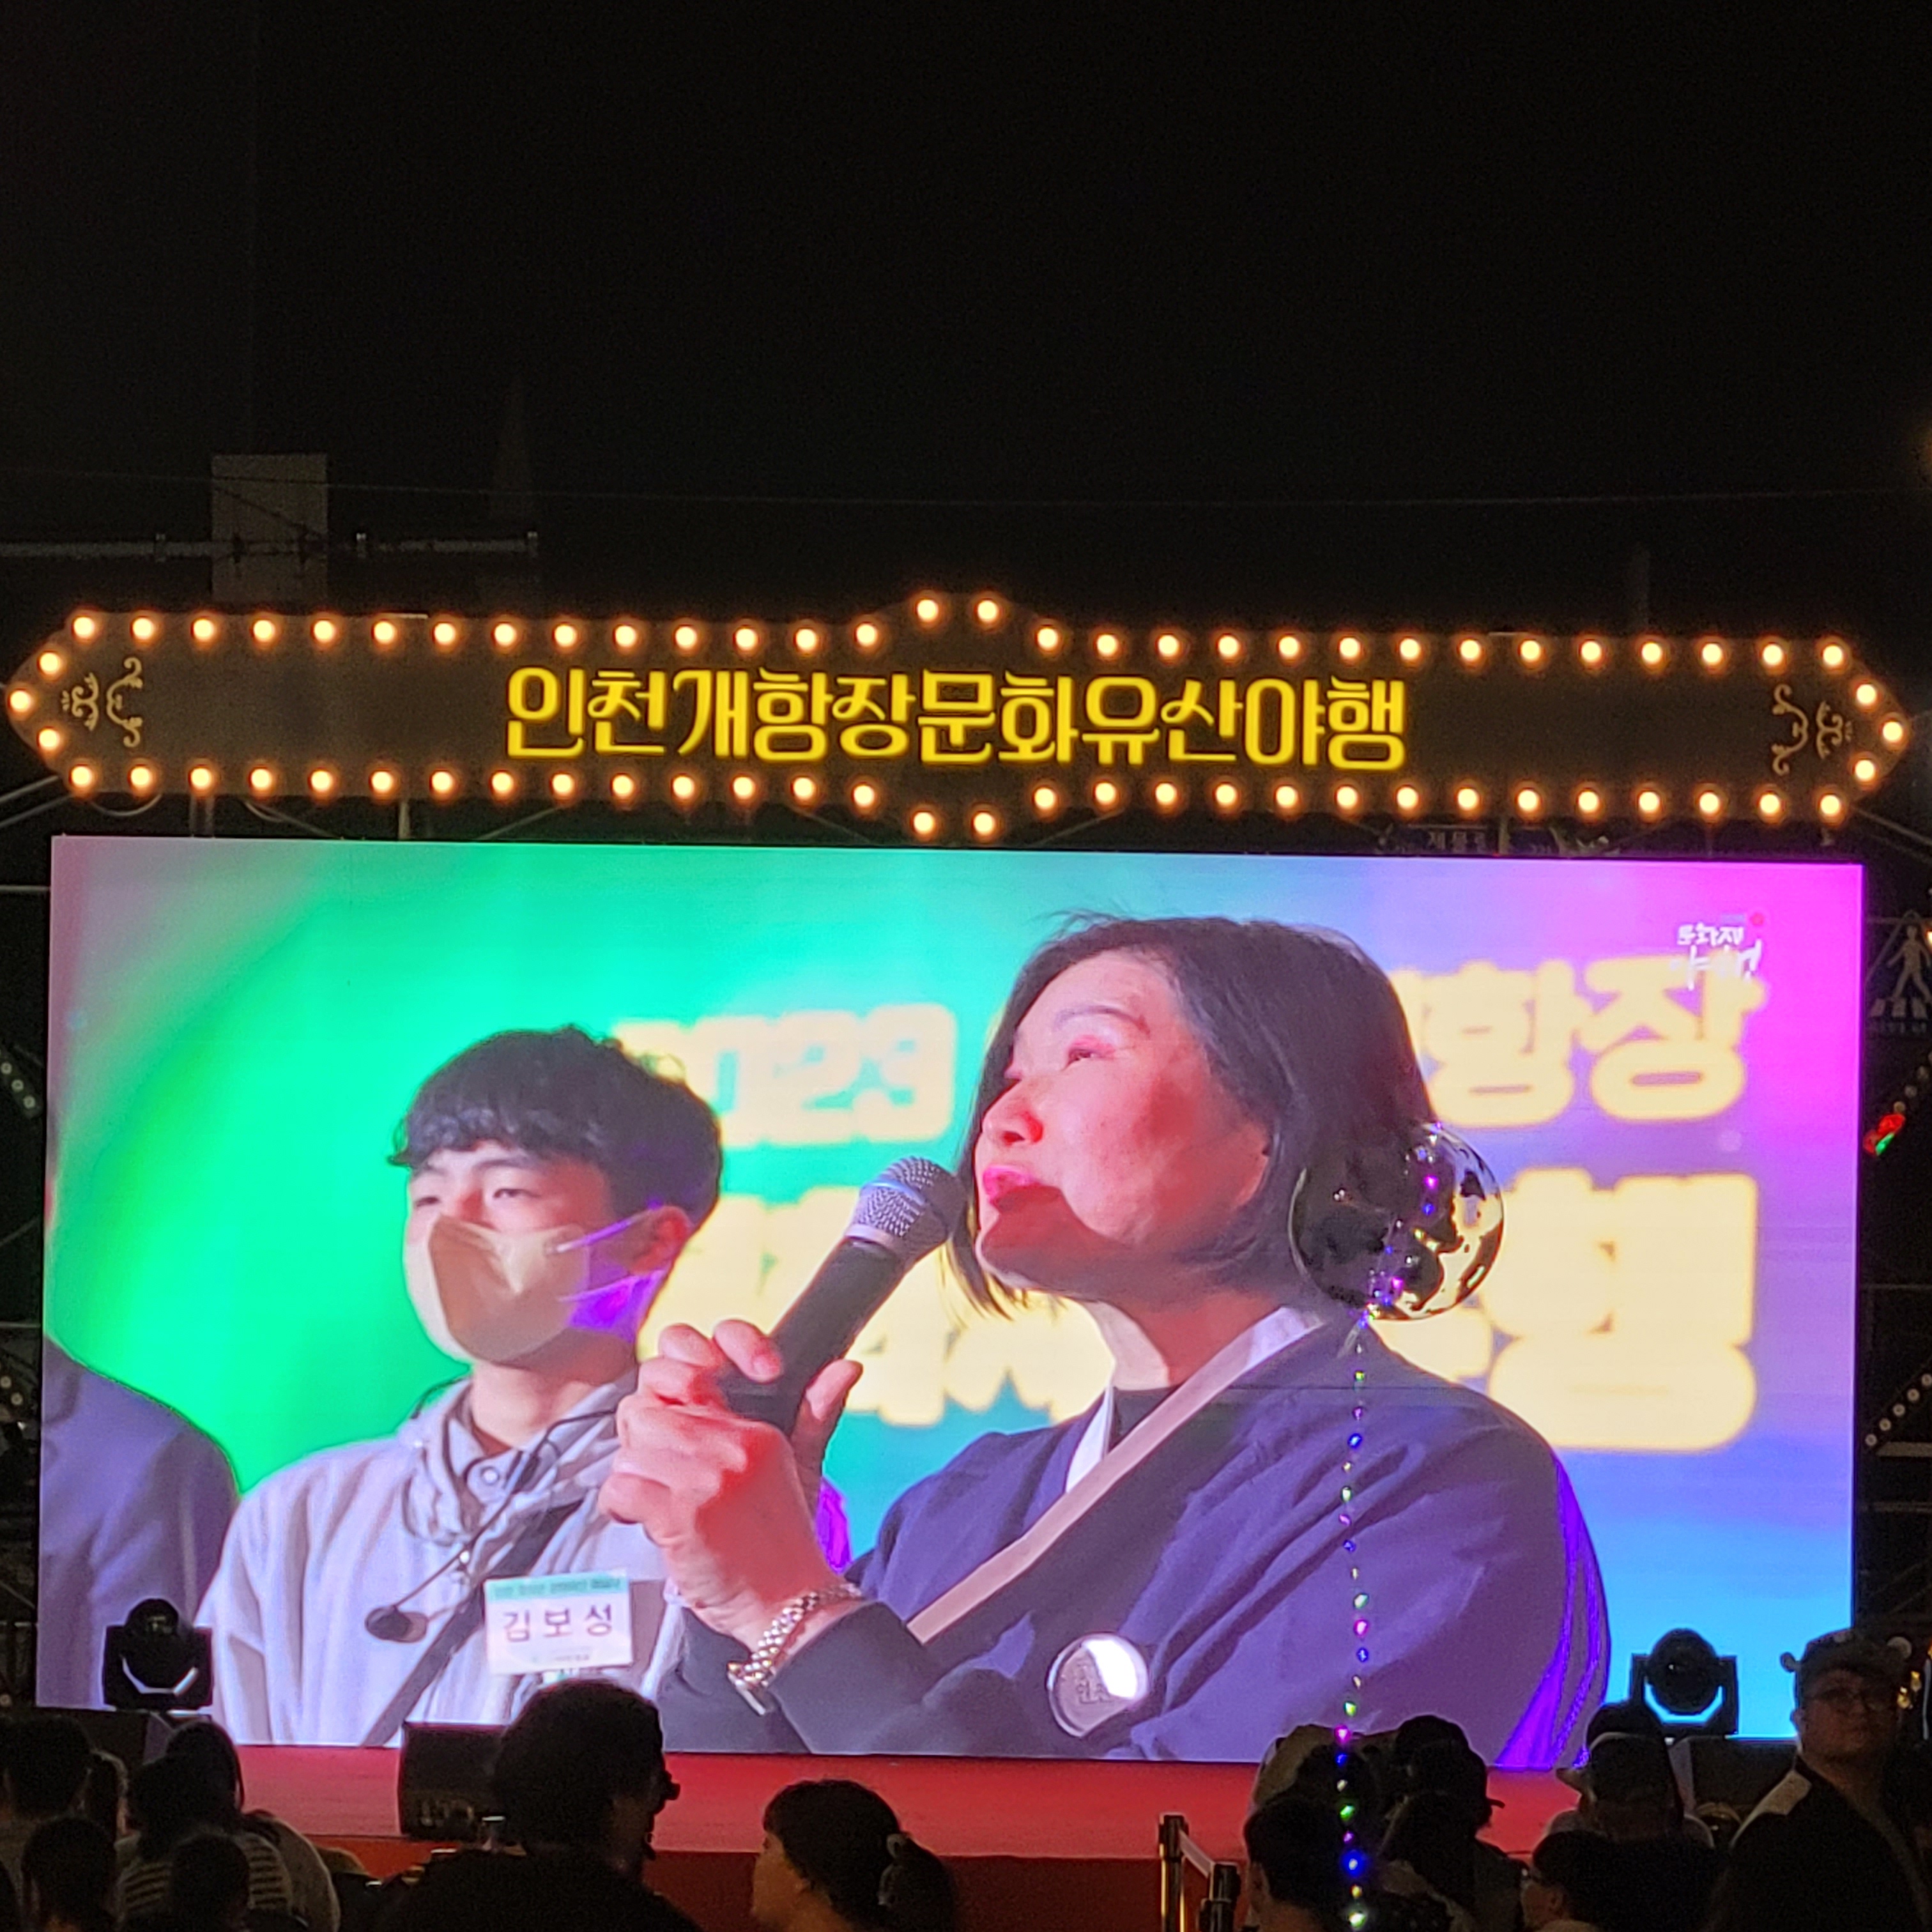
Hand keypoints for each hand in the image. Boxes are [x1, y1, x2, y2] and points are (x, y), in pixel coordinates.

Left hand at [599, 1321, 862, 1649]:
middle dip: (642, 1432)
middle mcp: (731, 1446)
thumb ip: (816, 1412)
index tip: (681, 1397)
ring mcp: (706, 1478)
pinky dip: (619, 1506)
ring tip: (655, 1496)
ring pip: (629, 1445)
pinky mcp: (680, 1515)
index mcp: (757, 1430)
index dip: (674, 1372)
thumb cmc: (786, 1540)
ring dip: (632, 1473)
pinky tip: (641, 1519)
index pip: (694, 1360)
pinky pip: (621, 1486)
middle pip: (646, 1403)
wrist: (789, 1607)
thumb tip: (845, 1365)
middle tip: (658, 1460)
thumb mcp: (806, 1469)